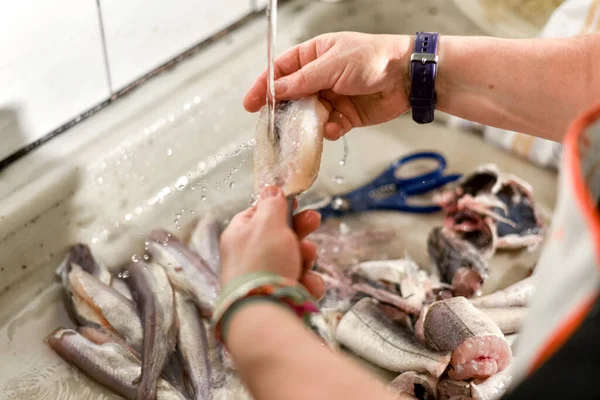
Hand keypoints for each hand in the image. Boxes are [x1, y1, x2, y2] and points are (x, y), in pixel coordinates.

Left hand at [219, 185, 324, 298]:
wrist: (262, 311)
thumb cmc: (262, 262)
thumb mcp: (267, 223)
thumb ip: (272, 204)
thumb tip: (270, 188)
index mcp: (239, 235)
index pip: (258, 214)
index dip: (278, 207)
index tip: (296, 202)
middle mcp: (249, 256)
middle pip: (280, 236)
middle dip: (300, 231)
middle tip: (313, 221)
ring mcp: (264, 279)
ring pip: (295, 260)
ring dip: (306, 257)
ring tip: (306, 258)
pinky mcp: (279, 298)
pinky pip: (300, 283)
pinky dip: (307, 283)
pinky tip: (306, 285)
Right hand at [244, 32, 411, 139]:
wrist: (406, 77)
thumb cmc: (373, 59)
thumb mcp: (331, 65)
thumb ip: (301, 81)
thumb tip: (274, 90)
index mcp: (313, 56)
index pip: (281, 71)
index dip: (264, 86)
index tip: (250, 103)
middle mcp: (320, 77)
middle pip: (292, 97)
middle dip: (284, 111)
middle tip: (274, 125)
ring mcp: (332, 97)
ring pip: (308, 116)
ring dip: (307, 124)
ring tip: (308, 128)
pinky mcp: (345, 116)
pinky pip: (328, 127)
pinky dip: (329, 131)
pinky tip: (333, 128)